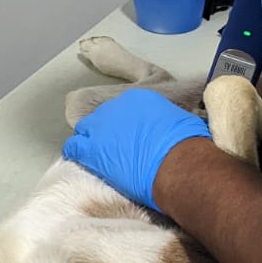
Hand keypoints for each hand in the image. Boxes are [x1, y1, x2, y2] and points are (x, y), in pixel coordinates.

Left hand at [63, 89, 210, 210]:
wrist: (178, 163)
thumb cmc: (188, 145)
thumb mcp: (182, 122)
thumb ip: (168, 122)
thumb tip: (171, 129)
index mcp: (138, 99)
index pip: (123, 110)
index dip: (125, 127)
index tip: (132, 138)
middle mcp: (116, 107)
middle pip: (102, 119)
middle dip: (107, 133)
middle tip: (117, 150)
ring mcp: (100, 127)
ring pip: (84, 132)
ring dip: (90, 143)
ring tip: (100, 159)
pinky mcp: (91, 150)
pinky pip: (73, 148)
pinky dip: (76, 154)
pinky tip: (84, 163)